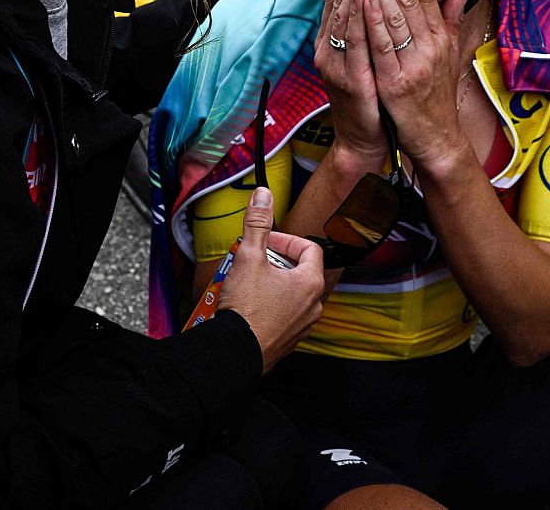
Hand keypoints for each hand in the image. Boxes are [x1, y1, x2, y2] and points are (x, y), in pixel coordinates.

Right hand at [216, 188, 324, 371]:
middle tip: (250, 261)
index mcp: (311, 283)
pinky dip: (266, 306)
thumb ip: (257, 224)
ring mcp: (302, 325)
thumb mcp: (249, 258)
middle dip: (272, 262)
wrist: (236, 353)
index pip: (309, 249)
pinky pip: (281, 315)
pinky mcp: (288, 340)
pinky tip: (245, 307)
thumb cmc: (246, 310)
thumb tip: (264, 196)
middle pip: (298, 271)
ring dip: (268, 284)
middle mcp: (313, 305)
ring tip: (243, 283)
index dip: (287, 240)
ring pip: (288, 294)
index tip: (267, 242)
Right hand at [314, 0, 383, 158]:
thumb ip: (357, 24)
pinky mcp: (348, 78)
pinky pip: (354, 42)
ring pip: (344, 16)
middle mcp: (329, 48)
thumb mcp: (363, 56)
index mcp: (333, 41)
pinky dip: (358, 17)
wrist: (365, 138)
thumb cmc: (369, 97)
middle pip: (338, 1)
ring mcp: (336, 64)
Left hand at [356, 0, 470, 165]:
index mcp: (440, 38)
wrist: (436, 139)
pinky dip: (374, 20)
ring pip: (395, 17)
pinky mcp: (396, 84)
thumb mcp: (449, 55)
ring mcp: (414, 65)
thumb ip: (452, 20)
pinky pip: (383, 47)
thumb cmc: (436, 96)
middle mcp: (431, 47)